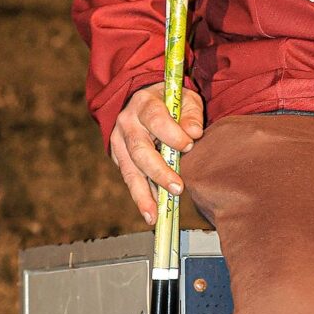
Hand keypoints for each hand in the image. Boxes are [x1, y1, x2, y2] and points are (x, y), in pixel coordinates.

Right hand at [109, 82, 204, 224]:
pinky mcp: (118, 157)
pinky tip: (151, 212)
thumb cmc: (170, 101)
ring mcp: (119, 142)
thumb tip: (194, 133)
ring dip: (143, 194)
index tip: (188, 145)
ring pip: (130, 171)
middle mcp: (127, 124)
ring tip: (154, 215)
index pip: (155, 119)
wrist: (142, 100)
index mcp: (144, 104)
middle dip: (159, 171)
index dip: (171, 134)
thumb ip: (191, 114)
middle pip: (140, 150)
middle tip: (178, 187)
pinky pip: (130, 179)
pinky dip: (141, 196)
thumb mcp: (184, 98)